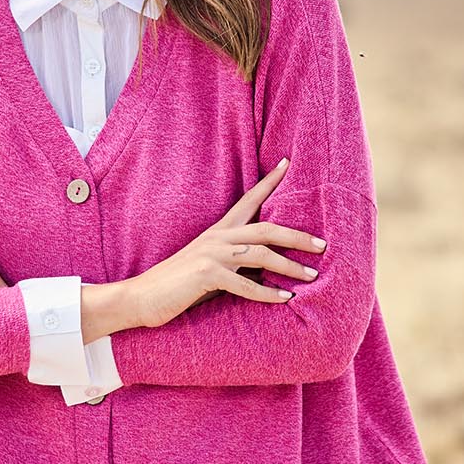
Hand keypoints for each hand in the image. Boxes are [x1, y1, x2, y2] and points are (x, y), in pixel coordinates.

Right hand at [130, 157, 327, 329]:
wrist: (141, 296)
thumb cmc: (178, 284)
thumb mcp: (211, 266)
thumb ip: (236, 262)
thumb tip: (267, 268)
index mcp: (218, 231)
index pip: (248, 200)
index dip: (269, 182)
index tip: (288, 163)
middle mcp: (217, 237)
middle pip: (266, 228)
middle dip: (297, 236)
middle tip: (323, 245)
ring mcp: (211, 254)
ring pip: (260, 255)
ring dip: (289, 266)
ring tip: (311, 275)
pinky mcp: (206, 275)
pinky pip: (244, 284)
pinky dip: (267, 293)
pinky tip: (284, 300)